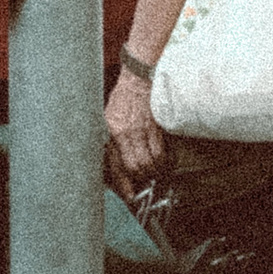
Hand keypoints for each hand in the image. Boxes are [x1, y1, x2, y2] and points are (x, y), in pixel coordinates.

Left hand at [105, 64, 164, 186]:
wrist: (138, 77)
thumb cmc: (122, 98)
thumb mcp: (109, 117)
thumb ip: (112, 139)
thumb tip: (115, 162)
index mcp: (114, 130)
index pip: (120, 164)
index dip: (125, 183)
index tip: (130, 196)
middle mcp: (129, 132)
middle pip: (138, 167)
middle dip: (141, 178)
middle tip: (143, 180)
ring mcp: (145, 129)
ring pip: (152, 161)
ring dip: (154, 171)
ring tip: (154, 172)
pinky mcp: (158, 126)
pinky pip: (162, 150)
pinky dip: (164, 160)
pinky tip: (163, 161)